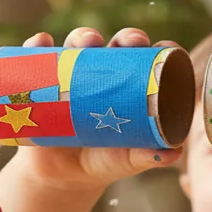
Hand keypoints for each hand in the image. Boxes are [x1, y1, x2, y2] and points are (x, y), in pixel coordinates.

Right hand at [9, 27, 182, 192]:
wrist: (62, 176)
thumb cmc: (103, 161)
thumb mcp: (126, 161)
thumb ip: (148, 156)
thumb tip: (174, 153)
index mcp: (129, 87)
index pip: (148, 61)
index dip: (158, 49)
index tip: (166, 48)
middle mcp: (103, 74)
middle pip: (117, 45)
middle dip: (126, 37)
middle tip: (129, 43)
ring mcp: (73, 74)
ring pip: (79, 44)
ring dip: (84, 36)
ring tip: (85, 43)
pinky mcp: (43, 80)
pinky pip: (38, 57)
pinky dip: (38, 46)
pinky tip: (41, 43)